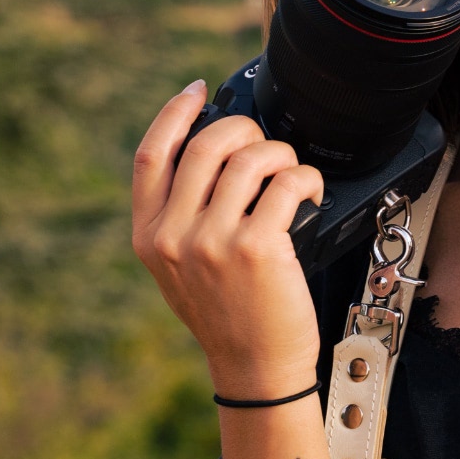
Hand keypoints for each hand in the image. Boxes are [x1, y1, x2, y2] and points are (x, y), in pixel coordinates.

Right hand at [131, 80, 325, 397]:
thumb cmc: (229, 314)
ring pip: (251, 159)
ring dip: (282, 156)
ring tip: (292, 174)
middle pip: (205, 145)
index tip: (197, 92)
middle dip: (245, 131)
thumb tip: (207, 156)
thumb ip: (181, 219)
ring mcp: (213, 242)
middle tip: (265, 146)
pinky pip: (287, 183)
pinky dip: (306, 178)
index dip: (174, 114)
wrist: (256, 367)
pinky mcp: (258, 248)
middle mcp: (173, 236)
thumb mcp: (179, 269)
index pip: (150, 156)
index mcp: (148, 236)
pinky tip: (311, 192)